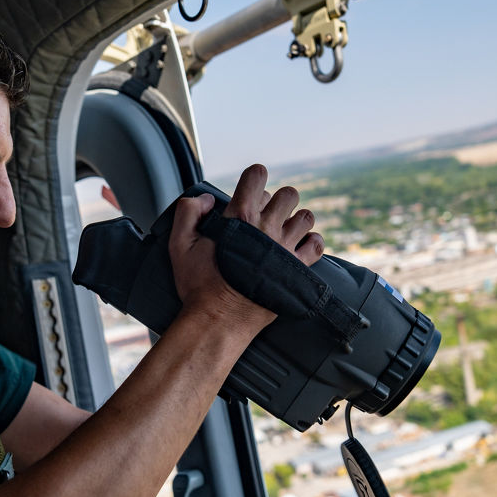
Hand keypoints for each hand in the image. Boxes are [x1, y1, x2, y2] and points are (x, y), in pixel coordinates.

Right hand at [168, 163, 323, 331]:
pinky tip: (299, 248)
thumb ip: (188, 212)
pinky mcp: (297, 270)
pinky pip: (317, 245)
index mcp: (239, 217)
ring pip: (306, 217)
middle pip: (288, 194)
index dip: (254, 179)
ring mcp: (285, 248)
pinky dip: (311, 243)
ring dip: (296, 221)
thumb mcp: (179, 245)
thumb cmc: (198, 286)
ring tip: (284, 233)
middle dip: (278, 201)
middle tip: (267, 217)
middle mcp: (267, 228)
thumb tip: (207, 199)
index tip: (250, 192)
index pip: (257, 175)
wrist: (219, 321)